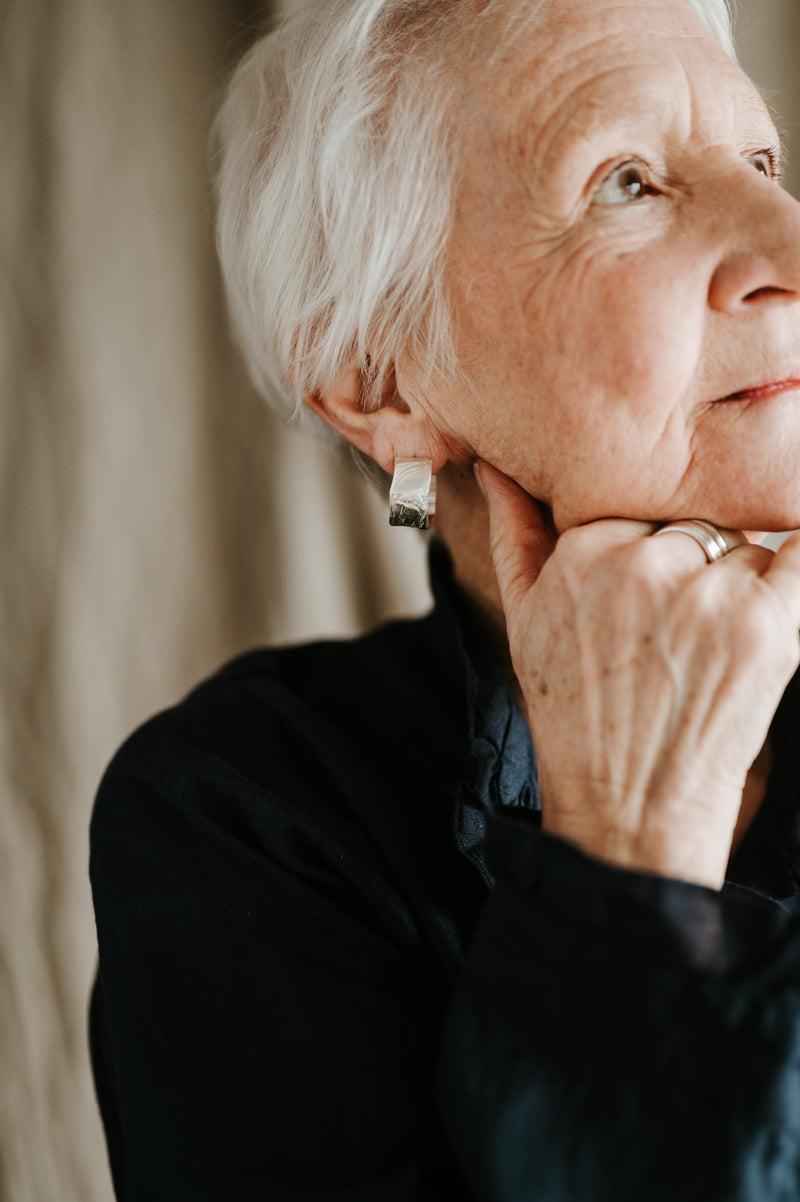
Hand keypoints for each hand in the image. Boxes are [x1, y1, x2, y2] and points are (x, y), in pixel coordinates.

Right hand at [476, 463, 799, 888]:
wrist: (626, 805)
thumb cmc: (573, 714)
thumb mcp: (523, 618)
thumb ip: (514, 534)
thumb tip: (494, 467)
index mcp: (582, 551)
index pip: (641, 504)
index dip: (653, 545)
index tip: (650, 593)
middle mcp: (642, 564)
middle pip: (696, 522)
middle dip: (696, 561)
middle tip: (680, 626)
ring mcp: (706, 594)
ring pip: (746, 545)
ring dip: (742, 582)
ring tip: (710, 646)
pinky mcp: (765, 626)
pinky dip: (797, 566)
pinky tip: (775, 605)